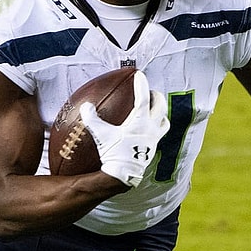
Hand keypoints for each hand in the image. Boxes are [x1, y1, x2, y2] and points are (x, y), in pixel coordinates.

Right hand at [79, 71, 169, 186]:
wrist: (123, 175)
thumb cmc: (113, 153)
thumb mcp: (101, 134)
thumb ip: (92, 119)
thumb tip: (86, 105)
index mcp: (140, 122)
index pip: (143, 98)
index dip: (141, 84)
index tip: (139, 74)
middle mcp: (151, 128)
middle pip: (160, 106)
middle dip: (156, 96)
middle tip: (150, 92)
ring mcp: (154, 139)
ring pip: (164, 120)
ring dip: (160, 112)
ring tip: (153, 109)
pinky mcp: (153, 148)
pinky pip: (159, 133)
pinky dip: (156, 126)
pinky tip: (147, 128)